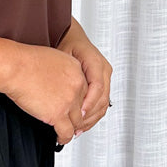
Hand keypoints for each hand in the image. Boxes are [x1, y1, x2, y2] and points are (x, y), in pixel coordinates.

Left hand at [56, 18, 111, 135]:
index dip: (88, 103)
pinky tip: (81, 124)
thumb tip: (66, 94)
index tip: (79, 115)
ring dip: (91, 119)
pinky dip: (92, 115)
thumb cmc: (64, 44)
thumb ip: (67, 74)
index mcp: (96, 62)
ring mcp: (104, 77)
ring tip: (77, 129)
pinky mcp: (102, 84)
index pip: (97, 87)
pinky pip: (100, 103)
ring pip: (103, 104)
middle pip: (102, 99)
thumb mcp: (62, 56)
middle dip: (89, 116)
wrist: (70, 37)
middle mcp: (104, 70)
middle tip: (76, 128)